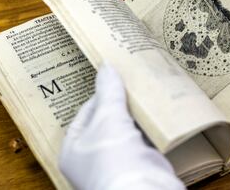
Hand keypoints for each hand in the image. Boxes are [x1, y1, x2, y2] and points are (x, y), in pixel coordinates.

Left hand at [59, 63, 184, 189]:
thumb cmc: (113, 159)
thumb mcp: (107, 117)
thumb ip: (108, 92)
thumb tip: (107, 67)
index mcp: (74, 149)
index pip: (85, 113)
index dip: (99, 94)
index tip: (113, 78)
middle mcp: (94, 157)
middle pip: (107, 121)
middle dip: (120, 102)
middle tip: (129, 80)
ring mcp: (119, 161)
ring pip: (127, 129)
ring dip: (136, 113)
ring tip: (143, 90)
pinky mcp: (141, 162)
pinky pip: (144, 138)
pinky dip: (150, 125)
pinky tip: (156, 109)